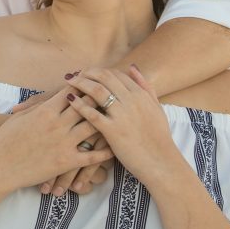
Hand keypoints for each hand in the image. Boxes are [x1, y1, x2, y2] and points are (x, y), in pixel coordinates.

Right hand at [0, 87, 111, 193]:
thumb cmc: (4, 141)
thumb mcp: (20, 117)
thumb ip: (37, 106)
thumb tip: (48, 98)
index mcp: (46, 110)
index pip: (71, 91)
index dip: (84, 83)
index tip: (94, 79)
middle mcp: (58, 124)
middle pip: (86, 105)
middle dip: (100, 98)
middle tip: (113, 94)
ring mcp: (63, 143)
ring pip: (93, 128)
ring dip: (105, 122)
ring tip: (118, 119)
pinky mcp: (66, 162)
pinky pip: (91, 156)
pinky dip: (104, 152)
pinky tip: (113, 148)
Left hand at [64, 66, 181, 188]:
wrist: (160, 161)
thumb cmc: (159, 136)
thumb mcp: (156, 107)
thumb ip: (145, 86)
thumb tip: (132, 67)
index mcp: (140, 94)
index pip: (115, 74)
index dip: (99, 71)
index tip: (88, 73)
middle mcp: (131, 101)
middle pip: (104, 77)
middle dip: (87, 73)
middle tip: (75, 74)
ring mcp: (121, 115)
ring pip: (96, 91)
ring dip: (80, 83)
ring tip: (69, 82)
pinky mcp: (112, 131)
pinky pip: (92, 114)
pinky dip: (79, 104)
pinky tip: (70, 100)